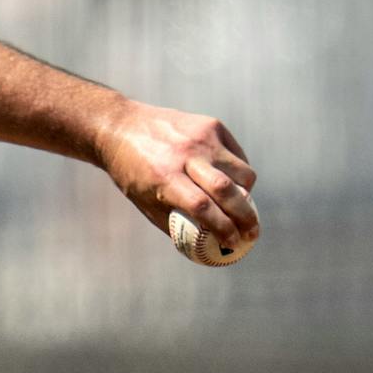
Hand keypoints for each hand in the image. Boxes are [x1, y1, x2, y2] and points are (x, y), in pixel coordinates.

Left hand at [97, 100, 259, 248]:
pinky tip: (233, 182)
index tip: (233, 244)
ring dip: (246, 194)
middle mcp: (184, 155)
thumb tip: (205, 247)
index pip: (202, 207)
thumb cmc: (131, 171)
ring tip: (241, 205)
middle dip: (246, 217)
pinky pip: (236, 154)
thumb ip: (173, 223)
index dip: (223, 229)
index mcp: (164, 177)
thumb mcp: (143, 200)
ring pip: (241, 172)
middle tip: (252, 233)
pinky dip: (239, 172)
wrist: (119, 126)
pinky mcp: (210, 124)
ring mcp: (200, 137)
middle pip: (227, 190)